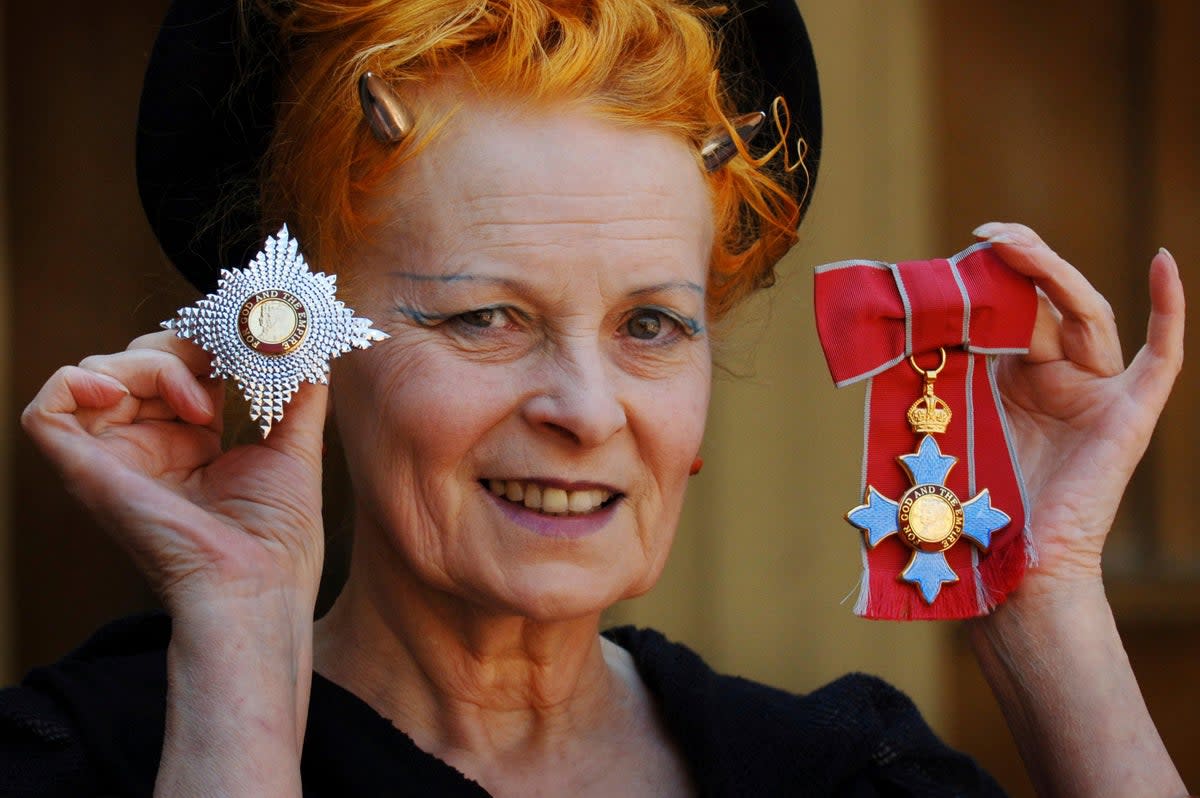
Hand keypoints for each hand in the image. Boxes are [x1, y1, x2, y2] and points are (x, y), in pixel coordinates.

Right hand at [21, 330, 327, 610]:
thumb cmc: (278, 539)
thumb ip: (300, 395)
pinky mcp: (87, 472)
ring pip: (99, 372)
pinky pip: (47, 410)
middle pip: (137, 360)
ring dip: (151, 364)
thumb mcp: (297, 448)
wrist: (257, 585)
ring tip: (200, 403)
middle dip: (181, 346)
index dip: (205, 344)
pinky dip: (77, 383)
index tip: (247, 342)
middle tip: (223, 365)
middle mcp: (148, 446)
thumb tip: (304, 345)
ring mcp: (115, 458)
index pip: (178, 367)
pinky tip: (124, 394)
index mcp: (191, 442)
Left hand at [973, 222, 1184, 599]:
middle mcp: (1063, 376)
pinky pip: (1160, 355)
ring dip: (1051, 273)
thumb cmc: (979, 498)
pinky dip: (1168, 307)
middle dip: (1019, 263)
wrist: (1016, 561)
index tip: (961, 247)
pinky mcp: (1132, 413)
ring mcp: (1100, 391)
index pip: (1013, 309)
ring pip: (1084, 313)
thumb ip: (948, 368)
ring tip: (1014, 242)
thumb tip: (905, 316)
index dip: (991, 278)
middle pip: (1048, 303)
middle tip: (985, 234)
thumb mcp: (954, 414)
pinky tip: (1163, 261)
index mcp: (1021, 376)